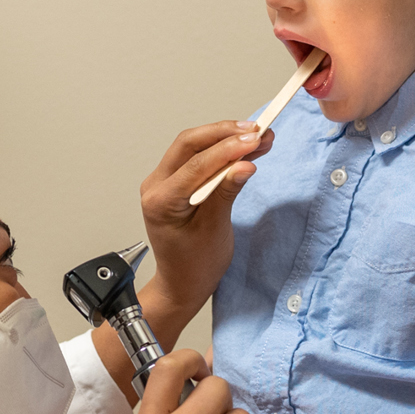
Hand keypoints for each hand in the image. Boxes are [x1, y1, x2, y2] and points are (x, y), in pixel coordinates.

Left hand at [138, 120, 273, 318]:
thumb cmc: (195, 265)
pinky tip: (245, 148)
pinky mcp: (174, 182)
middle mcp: (155, 186)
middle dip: (225, 134)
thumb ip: (227, 193)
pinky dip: (221, 151)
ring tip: (259, 136)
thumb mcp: (215, 231)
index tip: (255, 138)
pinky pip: (196, 158)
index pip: (195, 164)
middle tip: (258, 130)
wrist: (183, 283)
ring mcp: (162, 182)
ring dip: (226, 139)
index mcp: (161, 201)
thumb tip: (245, 164)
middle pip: (189, 144)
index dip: (227, 148)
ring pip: (193, 147)